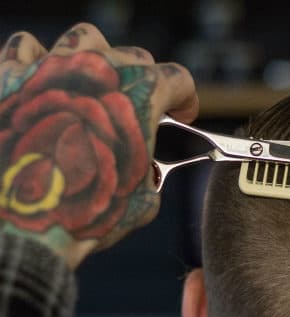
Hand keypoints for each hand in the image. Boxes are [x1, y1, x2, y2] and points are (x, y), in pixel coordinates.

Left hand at [0, 23, 197, 267]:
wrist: (20, 218)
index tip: (181, 115)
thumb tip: (147, 177)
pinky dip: (37, 62)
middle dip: (140, 83)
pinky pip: (26, 47)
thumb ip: (151, 176)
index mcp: (142, 94)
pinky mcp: (10, 74)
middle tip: (134, 113)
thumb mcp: (139, 202)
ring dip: (94, 61)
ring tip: (88, 87)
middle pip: (134, 57)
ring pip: (84, 40)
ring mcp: (52, 65)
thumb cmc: (83, 211)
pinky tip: (39, 84)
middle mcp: (100, 67)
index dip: (186, 99)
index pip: (178, 79)